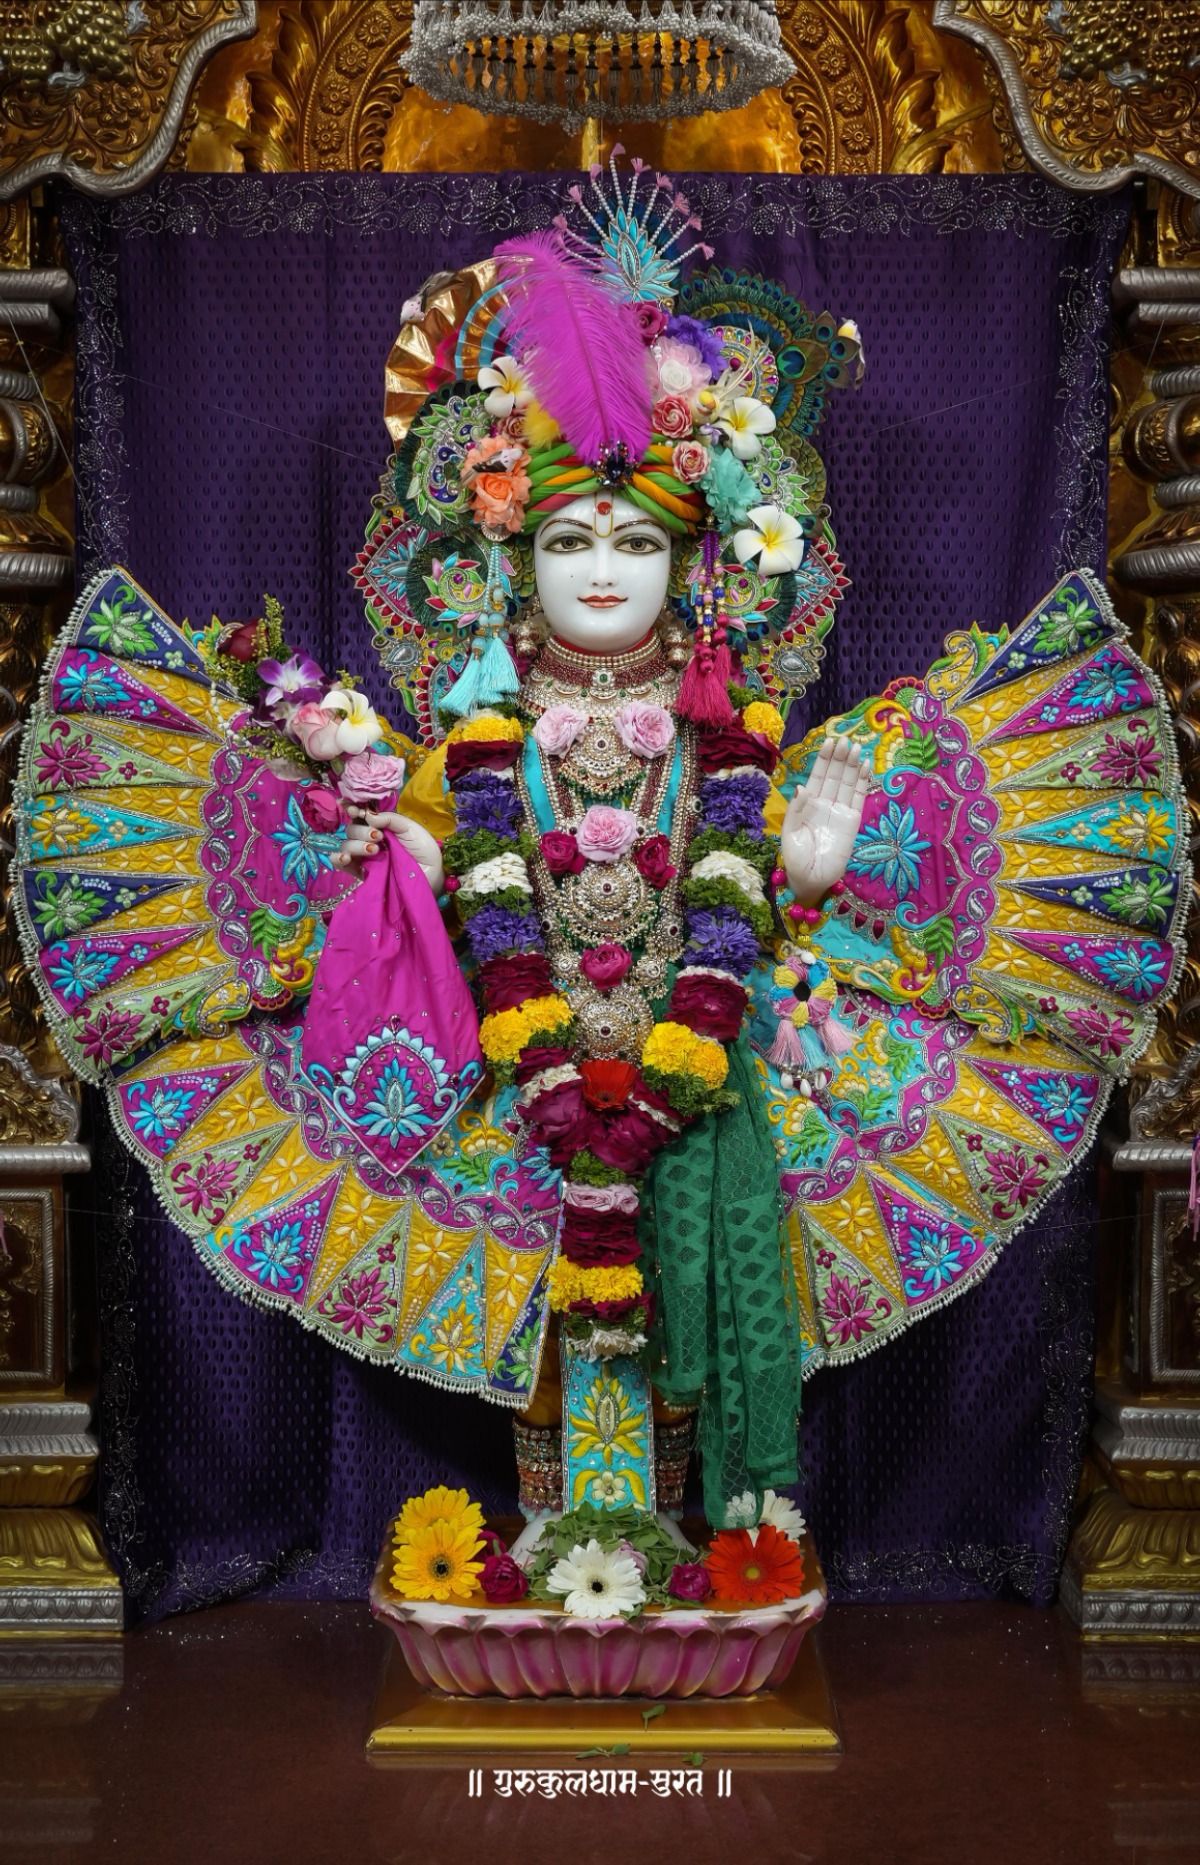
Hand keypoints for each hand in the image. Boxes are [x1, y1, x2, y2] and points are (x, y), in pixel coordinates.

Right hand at [335, 807, 444, 895]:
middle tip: (378, 837)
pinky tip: (347, 858)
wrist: (431, 874)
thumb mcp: (409, 827)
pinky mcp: (361, 873)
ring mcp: (363, 857)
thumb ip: (390, 819)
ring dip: (356, 845)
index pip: (359, 816)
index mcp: (379, 826)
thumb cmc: (423, 849)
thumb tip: (368, 815)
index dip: (353, 810)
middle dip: (361, 831)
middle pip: (351, 830)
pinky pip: (342, 865)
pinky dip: (339, 858)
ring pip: (347, 845)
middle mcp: (368, 840)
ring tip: (375, 850)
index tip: (357, 811)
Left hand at [781, 736, 868, 906]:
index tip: (829, 742)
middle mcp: (825, 803)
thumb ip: (797, 810)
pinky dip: (863, 782)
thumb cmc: (796, 859)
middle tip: (845, 741)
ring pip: (848, 783)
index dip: (824, 760)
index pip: (818, 776)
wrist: (811, 880)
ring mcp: (840, 811)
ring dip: (852, 766)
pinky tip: (865, 767)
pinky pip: (859, 798)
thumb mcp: (789, 834)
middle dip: (839, 758)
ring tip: (856, 748)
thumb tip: (803, 787)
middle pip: (835, 775)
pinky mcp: (853, 821)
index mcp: (808, 804)